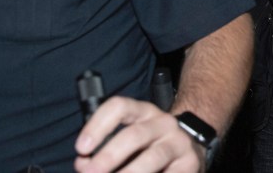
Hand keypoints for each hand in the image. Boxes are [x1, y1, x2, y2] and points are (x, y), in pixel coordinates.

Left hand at [74, 96, 203, 172]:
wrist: (189, 149)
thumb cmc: (149, 145)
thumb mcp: (127, 140)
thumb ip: (102, 150)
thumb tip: (83, 164)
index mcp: (143, 111)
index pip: (119, 107)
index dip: (97, 126)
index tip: (81, 148)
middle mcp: (162, 122)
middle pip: (134, 135)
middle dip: (109, 156)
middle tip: (90, 172)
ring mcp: (179, 142)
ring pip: (153, 157)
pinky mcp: (190, 162)